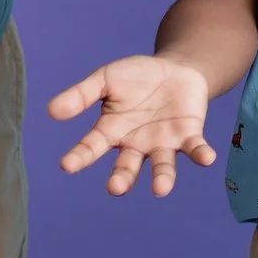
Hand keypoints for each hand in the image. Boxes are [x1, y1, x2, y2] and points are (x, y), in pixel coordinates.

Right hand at [48, 54, 215, 195]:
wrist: (175, 69)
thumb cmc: (136, 77)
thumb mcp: (106, 79)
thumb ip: (82, 95)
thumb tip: (51, 110)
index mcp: (112, 131)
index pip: (92, 147)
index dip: (80, 156)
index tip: (66, 165)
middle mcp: (136, 145)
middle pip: (127, 166)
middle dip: (122, 178)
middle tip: (115, 188)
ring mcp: (163, 143)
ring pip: (162, 165)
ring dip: (162, 177)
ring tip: (160, 189)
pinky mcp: (188, 135)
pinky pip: (194, 148)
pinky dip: (200, 155)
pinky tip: (206, 159)